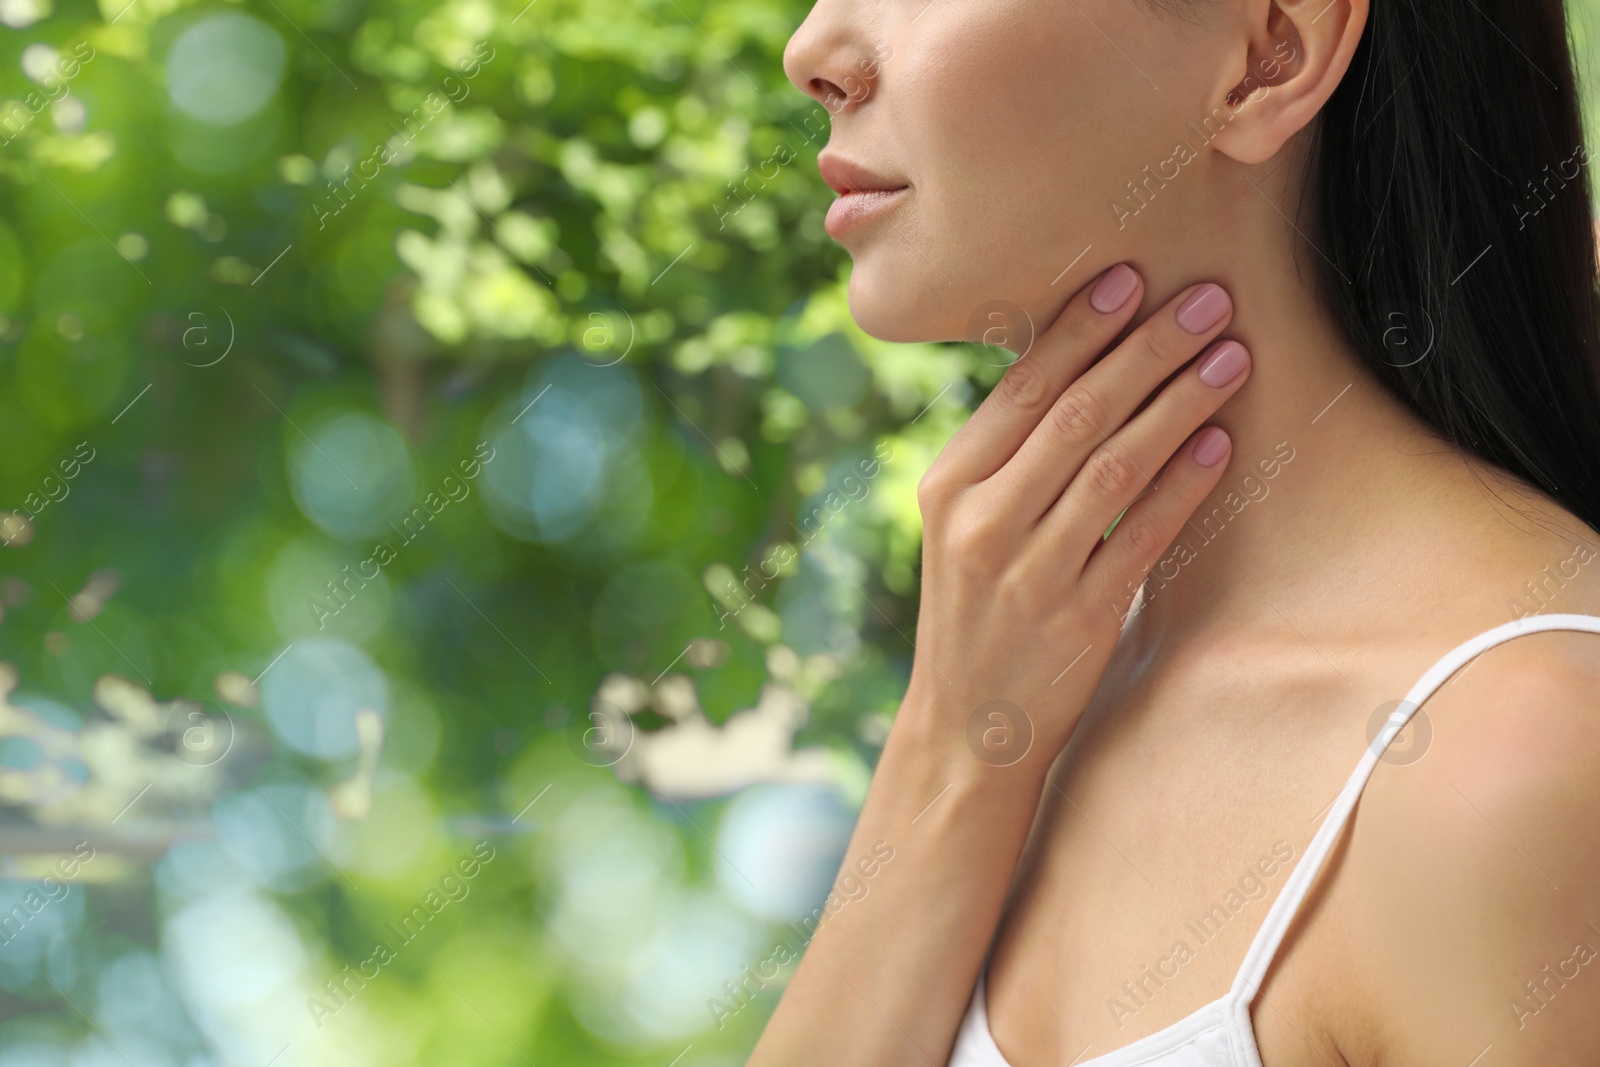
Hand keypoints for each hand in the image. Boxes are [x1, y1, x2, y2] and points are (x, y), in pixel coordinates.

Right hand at [905, 265, 1248, 764]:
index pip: (1021, 390)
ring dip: (1177, 404)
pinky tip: (1219, 442)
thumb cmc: (977, 609)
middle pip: (1073, 416)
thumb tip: (1081, 367)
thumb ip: (1007, 457)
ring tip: (1229, 355)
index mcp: (948, 485)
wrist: (966, 725)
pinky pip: (1140, 536)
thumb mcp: (963, 525)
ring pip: (1113, 467)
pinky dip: (1182, 485)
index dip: (1081, 331)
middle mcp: (981, 522)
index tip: (1133, 280)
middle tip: (1205, 300)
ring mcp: (1029, 572)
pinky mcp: (1078, 618)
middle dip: (1145, 351)